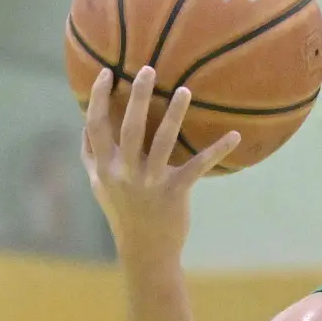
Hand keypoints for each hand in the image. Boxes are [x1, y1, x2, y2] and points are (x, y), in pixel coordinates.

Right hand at [82, 65, 239, 258]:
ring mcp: (150, 183)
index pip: (95, 126)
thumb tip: (86, 124)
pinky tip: (235, 135)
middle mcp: (124, 173)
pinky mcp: (175, 192)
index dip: (98, 98)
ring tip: (184, 90)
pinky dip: (218, 150)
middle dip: (136, 97)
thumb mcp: (99, 186)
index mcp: (104, 168)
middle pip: (129, 128)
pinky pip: (198, 166)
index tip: (106, 72)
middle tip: (147, 69)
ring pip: (163, 142)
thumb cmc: (123, 213)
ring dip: (174, 114)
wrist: (145, 251)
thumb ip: (91, 156)